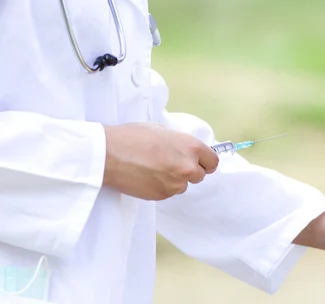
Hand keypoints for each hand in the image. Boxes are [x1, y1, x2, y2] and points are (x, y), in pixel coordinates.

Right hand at [102, 122, 218, 199]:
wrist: (108, 155)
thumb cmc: (132, 137)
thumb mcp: (162, 130)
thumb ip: (180, 143)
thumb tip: (186, 150)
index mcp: (191, 147)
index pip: (213, 162)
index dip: (205, 162)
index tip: (199, 162)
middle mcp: (187, 167)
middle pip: (200, 176)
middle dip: (189, 171)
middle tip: (172, 164)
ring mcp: (175, 184)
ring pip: (182, 186)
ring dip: (174, 180)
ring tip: (155, 169)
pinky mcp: (162, 195)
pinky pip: (168, 193)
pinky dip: (161, 187)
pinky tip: (147, 176)